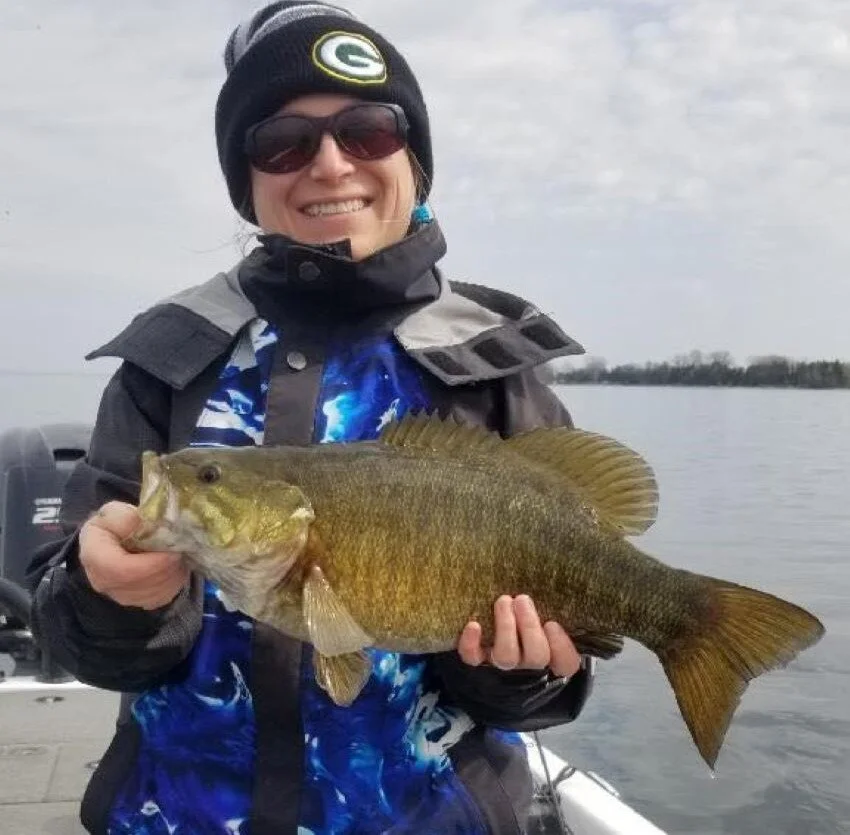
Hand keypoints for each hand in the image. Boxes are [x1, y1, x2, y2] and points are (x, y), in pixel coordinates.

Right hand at [78, 501, 189, 609]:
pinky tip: (176, 567)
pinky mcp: (137, 600)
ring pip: (153, 594)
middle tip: (182, 551)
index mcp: (93, 556)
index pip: (121, 570)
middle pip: (139, 584)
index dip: (150, 565)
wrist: (112, 540)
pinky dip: (174, 583)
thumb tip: (147, 526)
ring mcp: (119, 595)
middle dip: (166, 568)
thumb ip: (127, 519)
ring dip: (172, 576)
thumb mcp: (115, 512)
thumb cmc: (114, 524)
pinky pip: (160, 598)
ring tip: (180, 556)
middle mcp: (102, 581)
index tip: (172, 552)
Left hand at [457, 595, 580, 678]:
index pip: (566, 663)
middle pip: (536, 656)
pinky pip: (473, 658)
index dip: (561, 646)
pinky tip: (473, 626)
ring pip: (507, 657)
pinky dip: (471, 644)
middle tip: (522, 599)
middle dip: (529, 627)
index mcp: (552, 654)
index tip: (552, 623)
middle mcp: (529, 663)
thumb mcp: (547, 612)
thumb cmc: (528, 617)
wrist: (492, 630)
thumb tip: (566, 583)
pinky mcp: (479, 660)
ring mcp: (504, 663)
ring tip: (504, 600)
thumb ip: (553, 606)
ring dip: (505, 627)